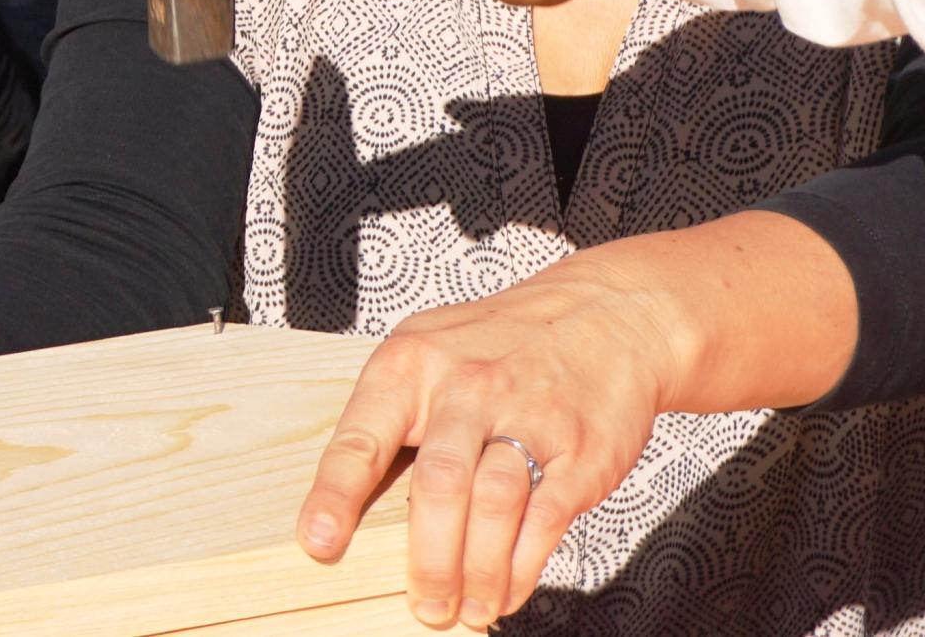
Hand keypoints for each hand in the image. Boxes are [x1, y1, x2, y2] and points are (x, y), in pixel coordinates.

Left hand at [294, 258, 690, 627]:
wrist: (605, 316)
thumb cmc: (500, 344)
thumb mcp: (430, 351)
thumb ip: (395, 416)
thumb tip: (352, 504)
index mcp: (411, 364)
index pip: (361, 436)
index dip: (336, 494)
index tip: (319, 542)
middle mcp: (467, 388)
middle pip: (438, 485)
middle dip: (428, 560)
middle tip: (424, 607)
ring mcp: (528, 417)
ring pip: (493, 506)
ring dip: (478, 572)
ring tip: (468, 610)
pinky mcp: (580, 450)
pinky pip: (545, 518)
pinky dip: (524, 566)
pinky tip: (508, 590)